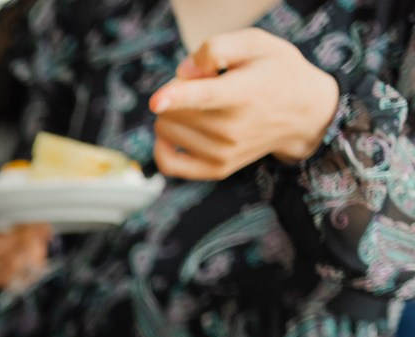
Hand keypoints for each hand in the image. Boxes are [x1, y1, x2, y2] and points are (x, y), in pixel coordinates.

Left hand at [150, 30, 341, 178]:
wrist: (303, 112)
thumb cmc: (274, 71)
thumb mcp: (256, 43)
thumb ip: (217, 48)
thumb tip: (184, 73)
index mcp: (243, 93)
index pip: (206, 96)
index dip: (177, 96)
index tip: (157, 101)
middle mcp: (233, 128)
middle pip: (171, 111)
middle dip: (178, 93)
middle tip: (207, 85)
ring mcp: (224, 153)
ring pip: (165, 131)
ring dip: (175, 115)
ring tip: (207, 105)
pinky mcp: (217, 169)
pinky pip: (169, 163)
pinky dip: (162, 145)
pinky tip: (175, 131)